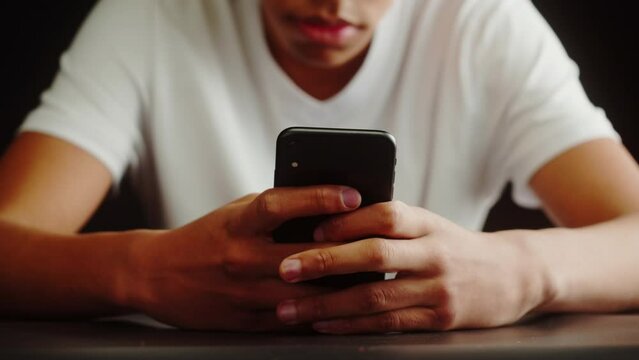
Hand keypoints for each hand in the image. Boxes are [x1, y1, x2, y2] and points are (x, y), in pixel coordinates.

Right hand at [125, 186, 361, 329]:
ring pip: (304, 294)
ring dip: (340, 288)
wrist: (155, 274)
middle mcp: (239, 257)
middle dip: (346, 252)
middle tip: (381, 245)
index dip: (318, 197)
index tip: (353, 195)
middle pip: (303, 255)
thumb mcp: (236, 212)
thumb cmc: (207, 236)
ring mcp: (241, 293)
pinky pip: (291, 321)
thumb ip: (275, 210)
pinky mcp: (243, 322)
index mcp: (238, 223)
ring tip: (372, 279)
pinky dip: (320, 315)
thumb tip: (326, 206)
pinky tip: (344, 308)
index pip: (280, 204)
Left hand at [276, 201, 549, 333]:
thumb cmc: (455, 246)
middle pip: (375, 254)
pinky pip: (388, 324)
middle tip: (285, 269)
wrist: (514, 275)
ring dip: (327, 303)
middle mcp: (434, 253)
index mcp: (428, 223)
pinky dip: (352, 325)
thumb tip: (328, 225)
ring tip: (290, 308)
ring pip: (376, 296)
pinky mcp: (440, 320)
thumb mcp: (429, 225)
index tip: (309, 230)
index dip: (346, 221)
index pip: (385, 215)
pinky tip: (324, 324)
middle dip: (325, 262)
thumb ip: (390, 224)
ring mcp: (438, 289)